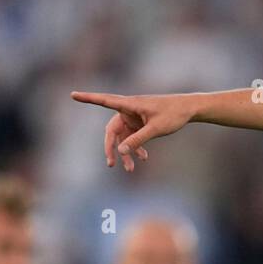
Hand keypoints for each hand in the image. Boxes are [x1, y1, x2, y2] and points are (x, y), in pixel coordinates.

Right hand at [71, 91, 197, 171]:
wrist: (189, 110)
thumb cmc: (174, 114)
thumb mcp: (156, 129)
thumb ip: (138, 139)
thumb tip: (121, 150)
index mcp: (130, 104)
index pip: (104, 101)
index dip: (88, 98)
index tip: (73, 94)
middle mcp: (128, 109)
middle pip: (112, 130)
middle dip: (111, 148)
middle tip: (111, 164)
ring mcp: (133, 117)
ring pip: (122, 137)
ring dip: (126, 152)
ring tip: (130, 169)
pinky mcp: (140, 123)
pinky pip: (132, 137)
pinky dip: (135, 147)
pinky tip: (143, 158)